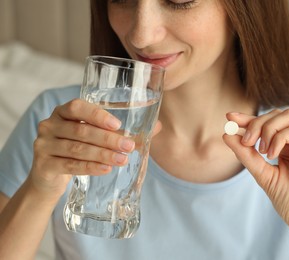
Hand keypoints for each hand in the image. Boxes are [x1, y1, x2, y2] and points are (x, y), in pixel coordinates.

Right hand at [29, 99, 161, 198]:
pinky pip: (70, 165)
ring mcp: (43, 145)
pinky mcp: (44, 165)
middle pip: (81, 131)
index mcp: (63, 112)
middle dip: (108, 139)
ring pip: (77, 149)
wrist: (49, 176)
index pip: (77, 107)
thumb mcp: (94, 137)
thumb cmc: (77, 150)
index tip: (117, 125)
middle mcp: (50, 125)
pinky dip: (90, 167)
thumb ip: (121, 132)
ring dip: (103, 154)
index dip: (97, 115)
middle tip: (129, 146)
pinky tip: (106, 169)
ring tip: (122, 160)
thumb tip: (157, 127)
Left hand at [223, 109, 288, 235]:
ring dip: (267, 128)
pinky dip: (279, 138)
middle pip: (276, 114)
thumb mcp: (262, 175)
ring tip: (260, 150)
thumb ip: (246, 155)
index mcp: (287, 146)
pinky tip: (271, 155)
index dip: (247, 117)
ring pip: (288, 116)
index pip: (267, 123)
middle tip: (246, 142)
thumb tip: (227, 134)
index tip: (229, 117)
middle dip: (256, 123)